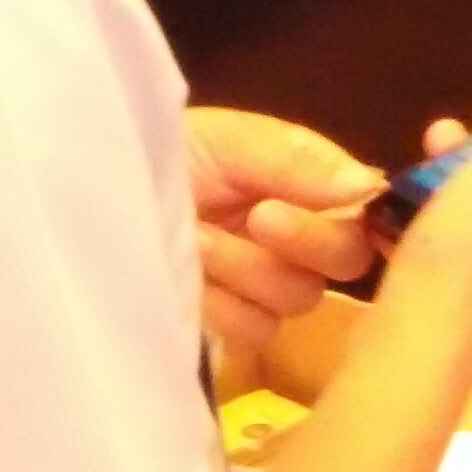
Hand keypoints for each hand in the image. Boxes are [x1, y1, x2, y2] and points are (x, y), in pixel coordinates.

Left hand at [184, 108, 383, 350]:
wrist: (103, 201)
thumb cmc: (173, 157)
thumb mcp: (230, 142)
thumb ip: (299, 162)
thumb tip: (368, 186)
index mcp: (313, 185)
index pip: (363, 211)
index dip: (332, 218)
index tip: (277, 208)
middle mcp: (305, 236)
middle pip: (347, 260)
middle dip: (301, 240)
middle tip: (255, 218)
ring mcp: (274, 284)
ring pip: (300, 296)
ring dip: (245, 267)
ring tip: (199, 241)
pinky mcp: (242, 324)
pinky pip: (259, 329)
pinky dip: (222, 304)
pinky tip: (192, 281)